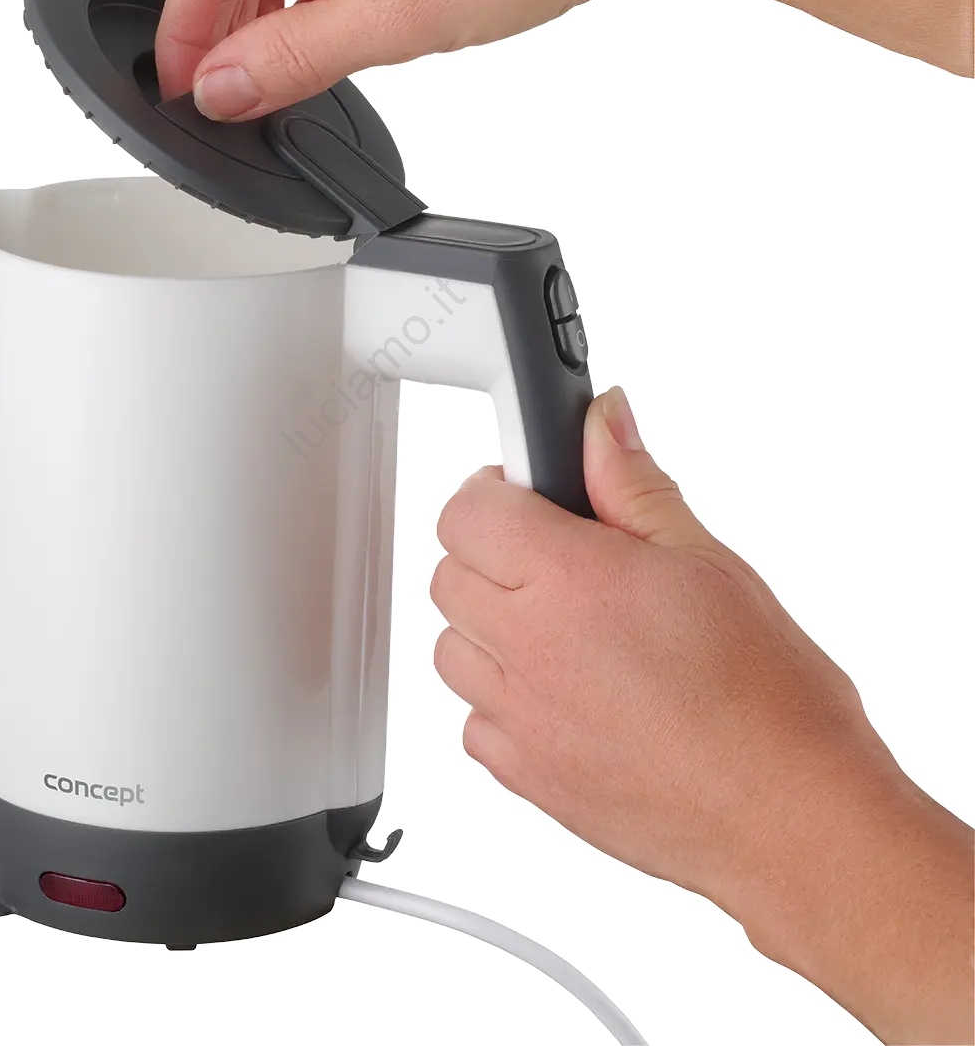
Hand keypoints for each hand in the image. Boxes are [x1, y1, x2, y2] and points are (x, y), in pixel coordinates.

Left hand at [432, 386, 973, 1043]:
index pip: (466, 510)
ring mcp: (520, 719)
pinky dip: (504, 701)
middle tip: (561, 558)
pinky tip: (566, 693)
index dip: (497, 490)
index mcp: (566, 580)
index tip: (532, 493)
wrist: (792, 817)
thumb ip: (632, 484)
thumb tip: (602, 422)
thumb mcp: (705, 559)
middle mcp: (527, 649)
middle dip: (493, 553)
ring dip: (490, 627)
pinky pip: (476, 722)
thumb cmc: (766, 698)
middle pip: (448, 574)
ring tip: (566, 628)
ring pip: (451, 648)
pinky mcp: (527, 778)